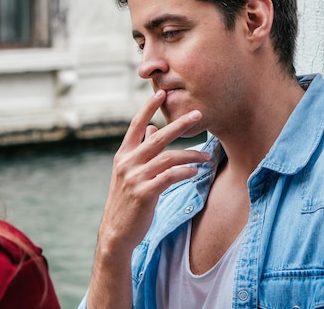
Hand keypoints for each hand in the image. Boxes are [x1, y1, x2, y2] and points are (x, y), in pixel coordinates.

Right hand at [98, 90, 209, 254]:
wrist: (117, 231)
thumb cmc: (126, 200)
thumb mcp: (129, 172)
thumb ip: (140, 150)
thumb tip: (153, 128)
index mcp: (123, 155)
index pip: (136, 125)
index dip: (148, 108)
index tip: (161, 93)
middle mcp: (127, 163)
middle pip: (157, 138)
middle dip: (179, 125)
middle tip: (198, 114)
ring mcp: (135, 178)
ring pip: (167, 158)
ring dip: (190, 154)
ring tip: (206, 155)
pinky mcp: (144, 193)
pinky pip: (169, 177)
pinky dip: (184, 172)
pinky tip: (195, 171)